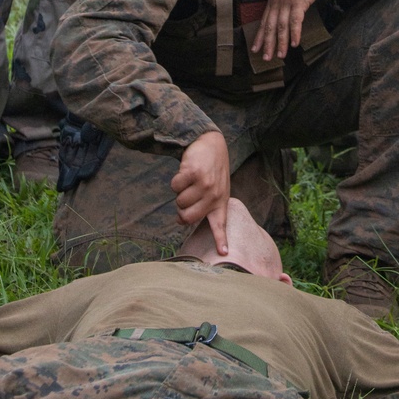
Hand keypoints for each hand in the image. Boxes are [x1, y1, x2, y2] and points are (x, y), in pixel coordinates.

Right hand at [171, 131, 229, 254]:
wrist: (210, 143)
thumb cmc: (211, 170)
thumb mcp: (216, 188)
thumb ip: (204, 205)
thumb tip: (180, 221)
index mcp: (221, 201)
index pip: (220, 225)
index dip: (220, 240)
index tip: (223, 254)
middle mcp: (214, 195)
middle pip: (187, 217)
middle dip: (181, 209)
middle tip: (187, 196)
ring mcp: (205, 184)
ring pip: (179, 201)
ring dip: (179, 192)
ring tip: (190, 181)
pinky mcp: (194, 173)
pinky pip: (174, 186)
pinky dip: (176, 180)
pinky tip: (186, 171)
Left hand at [252, 0, 344, 61]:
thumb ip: (284, 1)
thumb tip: (284, 14)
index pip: (264, 21)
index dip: (260, 36)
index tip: (255, 49)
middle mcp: (278, 1)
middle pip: (270, 26)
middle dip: (267, 44)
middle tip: (265, 58)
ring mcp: (287, 1)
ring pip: (281, 26)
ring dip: (280, 42)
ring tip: (280, 56)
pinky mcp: (299, 1)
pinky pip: (295, 20)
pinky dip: (294, 33)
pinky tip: (294, 43)